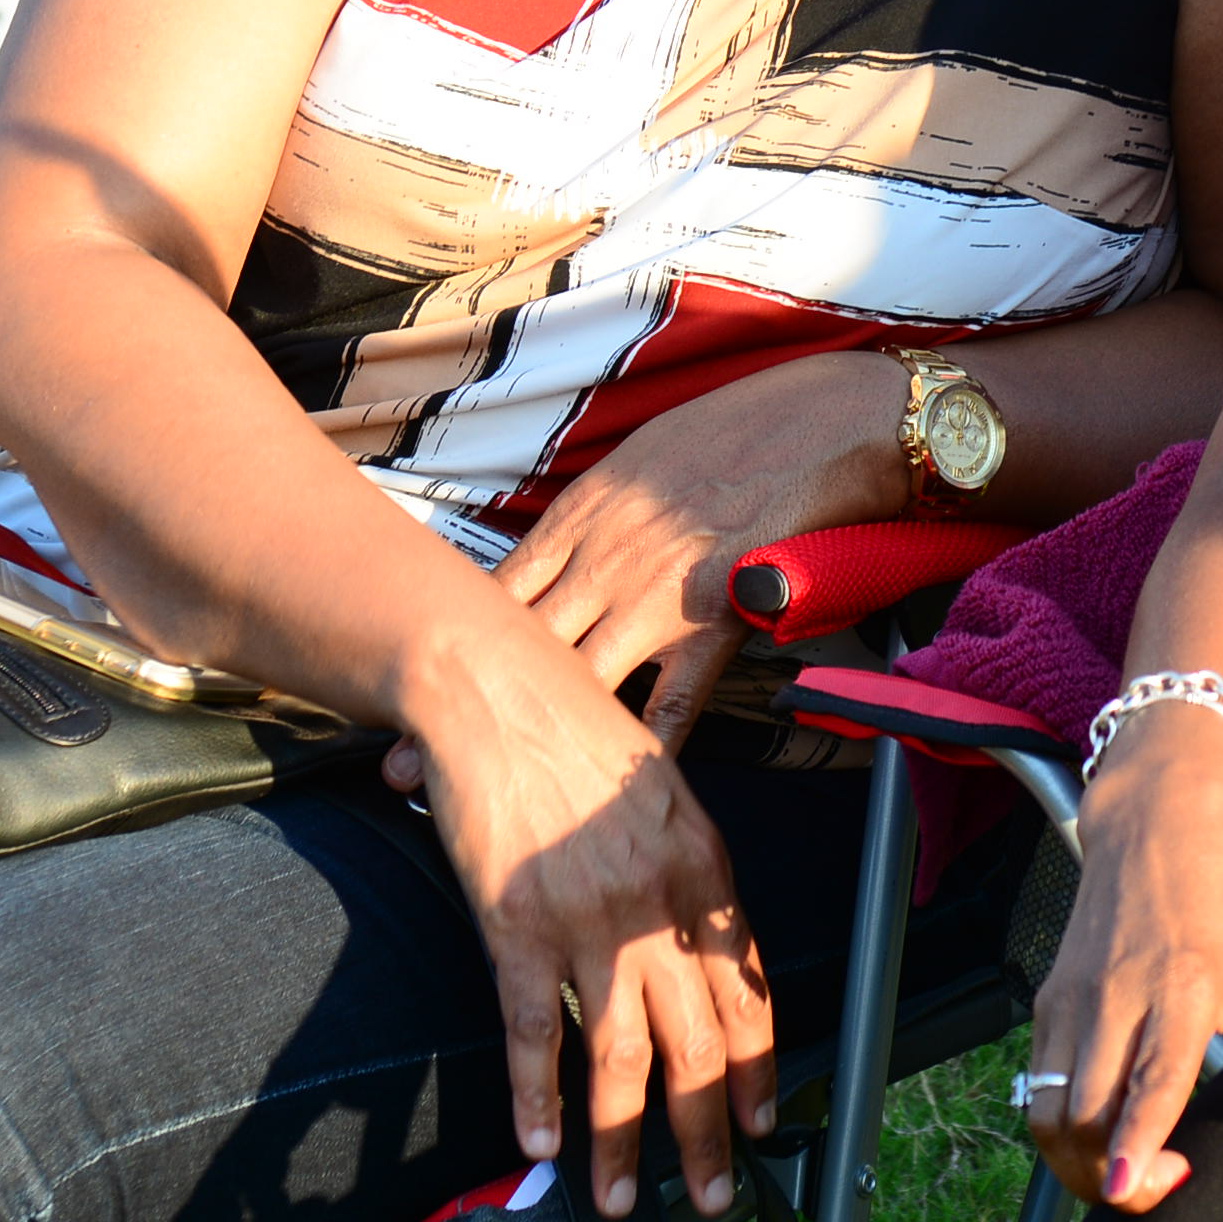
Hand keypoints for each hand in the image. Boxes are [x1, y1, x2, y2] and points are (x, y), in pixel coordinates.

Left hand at [384, 348, 904, 778]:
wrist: (826, 419)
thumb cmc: (743, 427)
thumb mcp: (644, 458)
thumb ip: (600, 513)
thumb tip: (570, 550)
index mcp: (579, 514)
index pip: (490, 593)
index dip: (442, 649)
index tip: (399, 691)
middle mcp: (599, 559)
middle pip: (506, 649)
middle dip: (451, 711)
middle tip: (396, 769)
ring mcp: (651, 595)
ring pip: (569, 685)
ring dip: (526, 746)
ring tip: (479, 802)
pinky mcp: (711, 624)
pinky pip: (666, 707)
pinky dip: (638, 755)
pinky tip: (611, 799)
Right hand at [404, 655, 781, 1218]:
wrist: (496, 691)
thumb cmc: (574, 732)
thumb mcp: (661, 798)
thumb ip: (684, 876)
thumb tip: (697, 946)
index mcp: (706, 871)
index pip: (749, 994)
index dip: (758, 1071)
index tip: (761, 1124)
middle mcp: (659, 907)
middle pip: (698, 1046)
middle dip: (708, 1136)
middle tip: (711, 1196)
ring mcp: (589, 922)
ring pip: (620, 1060)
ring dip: (623, 1144)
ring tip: (620, 1201)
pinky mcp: (517, 926)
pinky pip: (532, 1033)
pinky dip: (537, 1097)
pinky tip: (542, 1144)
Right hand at [1023, 709, 1222, 1213]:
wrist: (1157, 824)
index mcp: (1182, 991)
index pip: (1151, 1081)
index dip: (1134, 1142)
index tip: (1124, 1188)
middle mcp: (1115, 998)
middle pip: (1086, 1114)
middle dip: (1110, 1176)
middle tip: (1162, 1185)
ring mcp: (1072, 1000)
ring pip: (1049, 1109)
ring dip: (1076, 1163)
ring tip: (1125, 1173)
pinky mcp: (1047, 1002)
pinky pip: (1039, 1085)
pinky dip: (1060, 1127)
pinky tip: (1100, 1134)